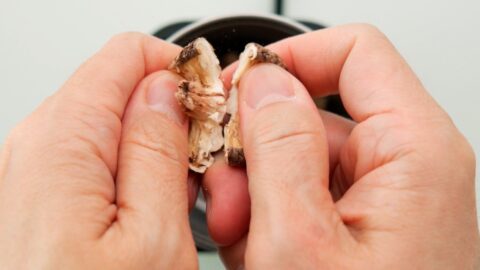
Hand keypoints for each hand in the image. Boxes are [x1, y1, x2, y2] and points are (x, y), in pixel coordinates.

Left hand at [0, 33, 199, 268]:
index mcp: (63, 143)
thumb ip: (160, 148)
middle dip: (174, 118)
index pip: (129, 55)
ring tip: (182, 202)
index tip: (212, 106)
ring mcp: (38, 174)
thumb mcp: (153, 240)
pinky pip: (102, 159)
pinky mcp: (46, 197)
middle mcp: (37, 149)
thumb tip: (169, 93)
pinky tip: (154, 214)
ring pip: (116, 126)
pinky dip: (138, 175)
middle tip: (205, 170)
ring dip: (160, 153)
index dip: (180, 71)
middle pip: (122, 88)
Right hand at [204, 24, 478, 268]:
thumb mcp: (302, 244)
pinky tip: (259, 252)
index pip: (352, 51)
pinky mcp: (356, 225)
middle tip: (229, 191)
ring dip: (255, 190)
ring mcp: (377, 198)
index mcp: (412, 152)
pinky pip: (299, 193)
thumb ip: (279, 149)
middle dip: (256, 145)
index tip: (239, 86)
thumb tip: (263, 86)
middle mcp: (403, 167)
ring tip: (244, 238)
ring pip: (296, 156)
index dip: (290, 57)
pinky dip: (268, 215)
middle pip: (314, 109)